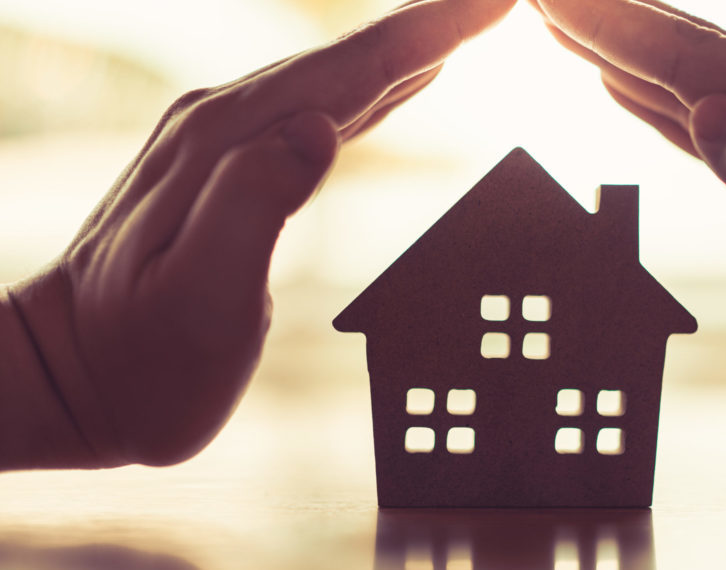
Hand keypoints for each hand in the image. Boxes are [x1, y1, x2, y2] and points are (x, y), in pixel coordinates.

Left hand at [1, 0, 515, 468]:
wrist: (72, 377)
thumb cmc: (143, 360)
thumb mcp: (201, 298)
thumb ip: (255, 203)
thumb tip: (321, 126)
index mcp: (229, 146)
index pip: (348, 73)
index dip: (427, 35)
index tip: (493, 2)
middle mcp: (226, 126)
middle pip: (348, 62)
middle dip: (429, 29)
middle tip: (496, 3)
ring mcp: (226, 143)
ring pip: (336, 82)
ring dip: (405, 54)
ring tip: (463, 29)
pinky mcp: (232, 169)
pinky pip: (319, 113)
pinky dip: (372, 92)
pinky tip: (402, 86)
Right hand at [532, 0, 725, 472]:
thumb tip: (708, 106)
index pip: (704, 66)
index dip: (621, 30)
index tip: (551, 1)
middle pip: (702, 54)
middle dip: (618, 21)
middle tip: (547, 0)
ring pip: (706, 82)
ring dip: (634, 53)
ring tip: (573, 29)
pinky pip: (721, 123)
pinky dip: (664, 102)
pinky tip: (629, 91)